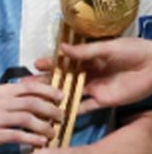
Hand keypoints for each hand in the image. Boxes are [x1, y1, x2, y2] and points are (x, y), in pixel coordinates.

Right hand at [0, 81, 63, 149]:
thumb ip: (15, 95)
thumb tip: (40, 91)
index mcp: (2, 91)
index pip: (29, 87)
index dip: (48, 90)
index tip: (61, 96)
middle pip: (31, 103)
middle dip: (51, 109)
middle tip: (61, 116)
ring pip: (27, 118)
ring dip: (44, 126)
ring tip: (52, 132)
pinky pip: (17, 135)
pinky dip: (32, 139)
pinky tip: (41, 143)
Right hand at [35, 38, 151, 112]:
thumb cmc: (133, 50)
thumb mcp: (108, 47)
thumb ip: (85, 51)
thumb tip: (61, 49)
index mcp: (88, 57)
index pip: (64, 61)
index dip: (50, 63)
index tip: (36, 64)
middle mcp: (88, 73)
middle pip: (63, 78)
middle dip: (46, 80)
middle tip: (28, 84)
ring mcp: (94, 87)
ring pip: (70, 92)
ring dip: (55, 95)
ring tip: (38, 99)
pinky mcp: (103, 100)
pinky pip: (86, 106)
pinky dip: (73, 110)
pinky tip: (59, 113)